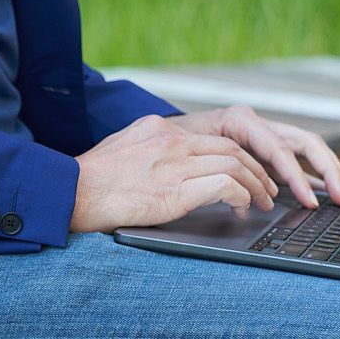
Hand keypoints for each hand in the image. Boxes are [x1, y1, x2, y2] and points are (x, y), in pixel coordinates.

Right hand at [71, 112, 279, 234]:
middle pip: (231, 148)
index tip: (247, 174)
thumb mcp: (120, 150)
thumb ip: (146, 150)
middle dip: (256, 170)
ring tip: (263, 203)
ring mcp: (175, 164)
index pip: (212, 138)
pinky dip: (241, 196)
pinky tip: (242, 208)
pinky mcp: (177, 190)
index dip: (238, 157)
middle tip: (267, 189)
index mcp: (159, 130)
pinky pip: (225, 185)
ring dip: (256, 186)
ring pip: (235, 165)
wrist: (72, 192)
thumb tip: (161, 163)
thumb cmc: (89, 181)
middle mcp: (171, 141)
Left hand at [169, 104, 339, 211]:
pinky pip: (297, 157)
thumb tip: (247, 203)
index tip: (309, 202)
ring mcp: (263, 134)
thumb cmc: (171, 148)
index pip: (279, 149)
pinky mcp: (266, 148)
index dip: (296, 177)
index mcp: (239, 120)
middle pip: (304, 141)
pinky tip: (329, 189)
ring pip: (307, 147)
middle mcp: (256, 124)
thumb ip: (218, 173)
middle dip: (328, 169)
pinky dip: (315, 173)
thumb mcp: (189, 154)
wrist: (159, 138)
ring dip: (329, 169)